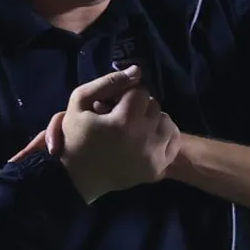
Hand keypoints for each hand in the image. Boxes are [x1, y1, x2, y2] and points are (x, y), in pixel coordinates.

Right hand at [11, 67, 179, 202]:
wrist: (77, 179)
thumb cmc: (75, 138)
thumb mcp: (80, 102)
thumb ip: (108, 82)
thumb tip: (137, 70)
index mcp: (124, 120)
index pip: (139, 91)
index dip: (126, 95)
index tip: (114, 105)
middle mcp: (144, 137)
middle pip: (154, 105)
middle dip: (139, 107)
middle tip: (123, 117)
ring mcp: (153, 155)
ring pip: (166, 120)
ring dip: (152, 120)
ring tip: (134, 128)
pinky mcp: (158, 168)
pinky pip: (173, 140)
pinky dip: (163, 135)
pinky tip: (146, 138)